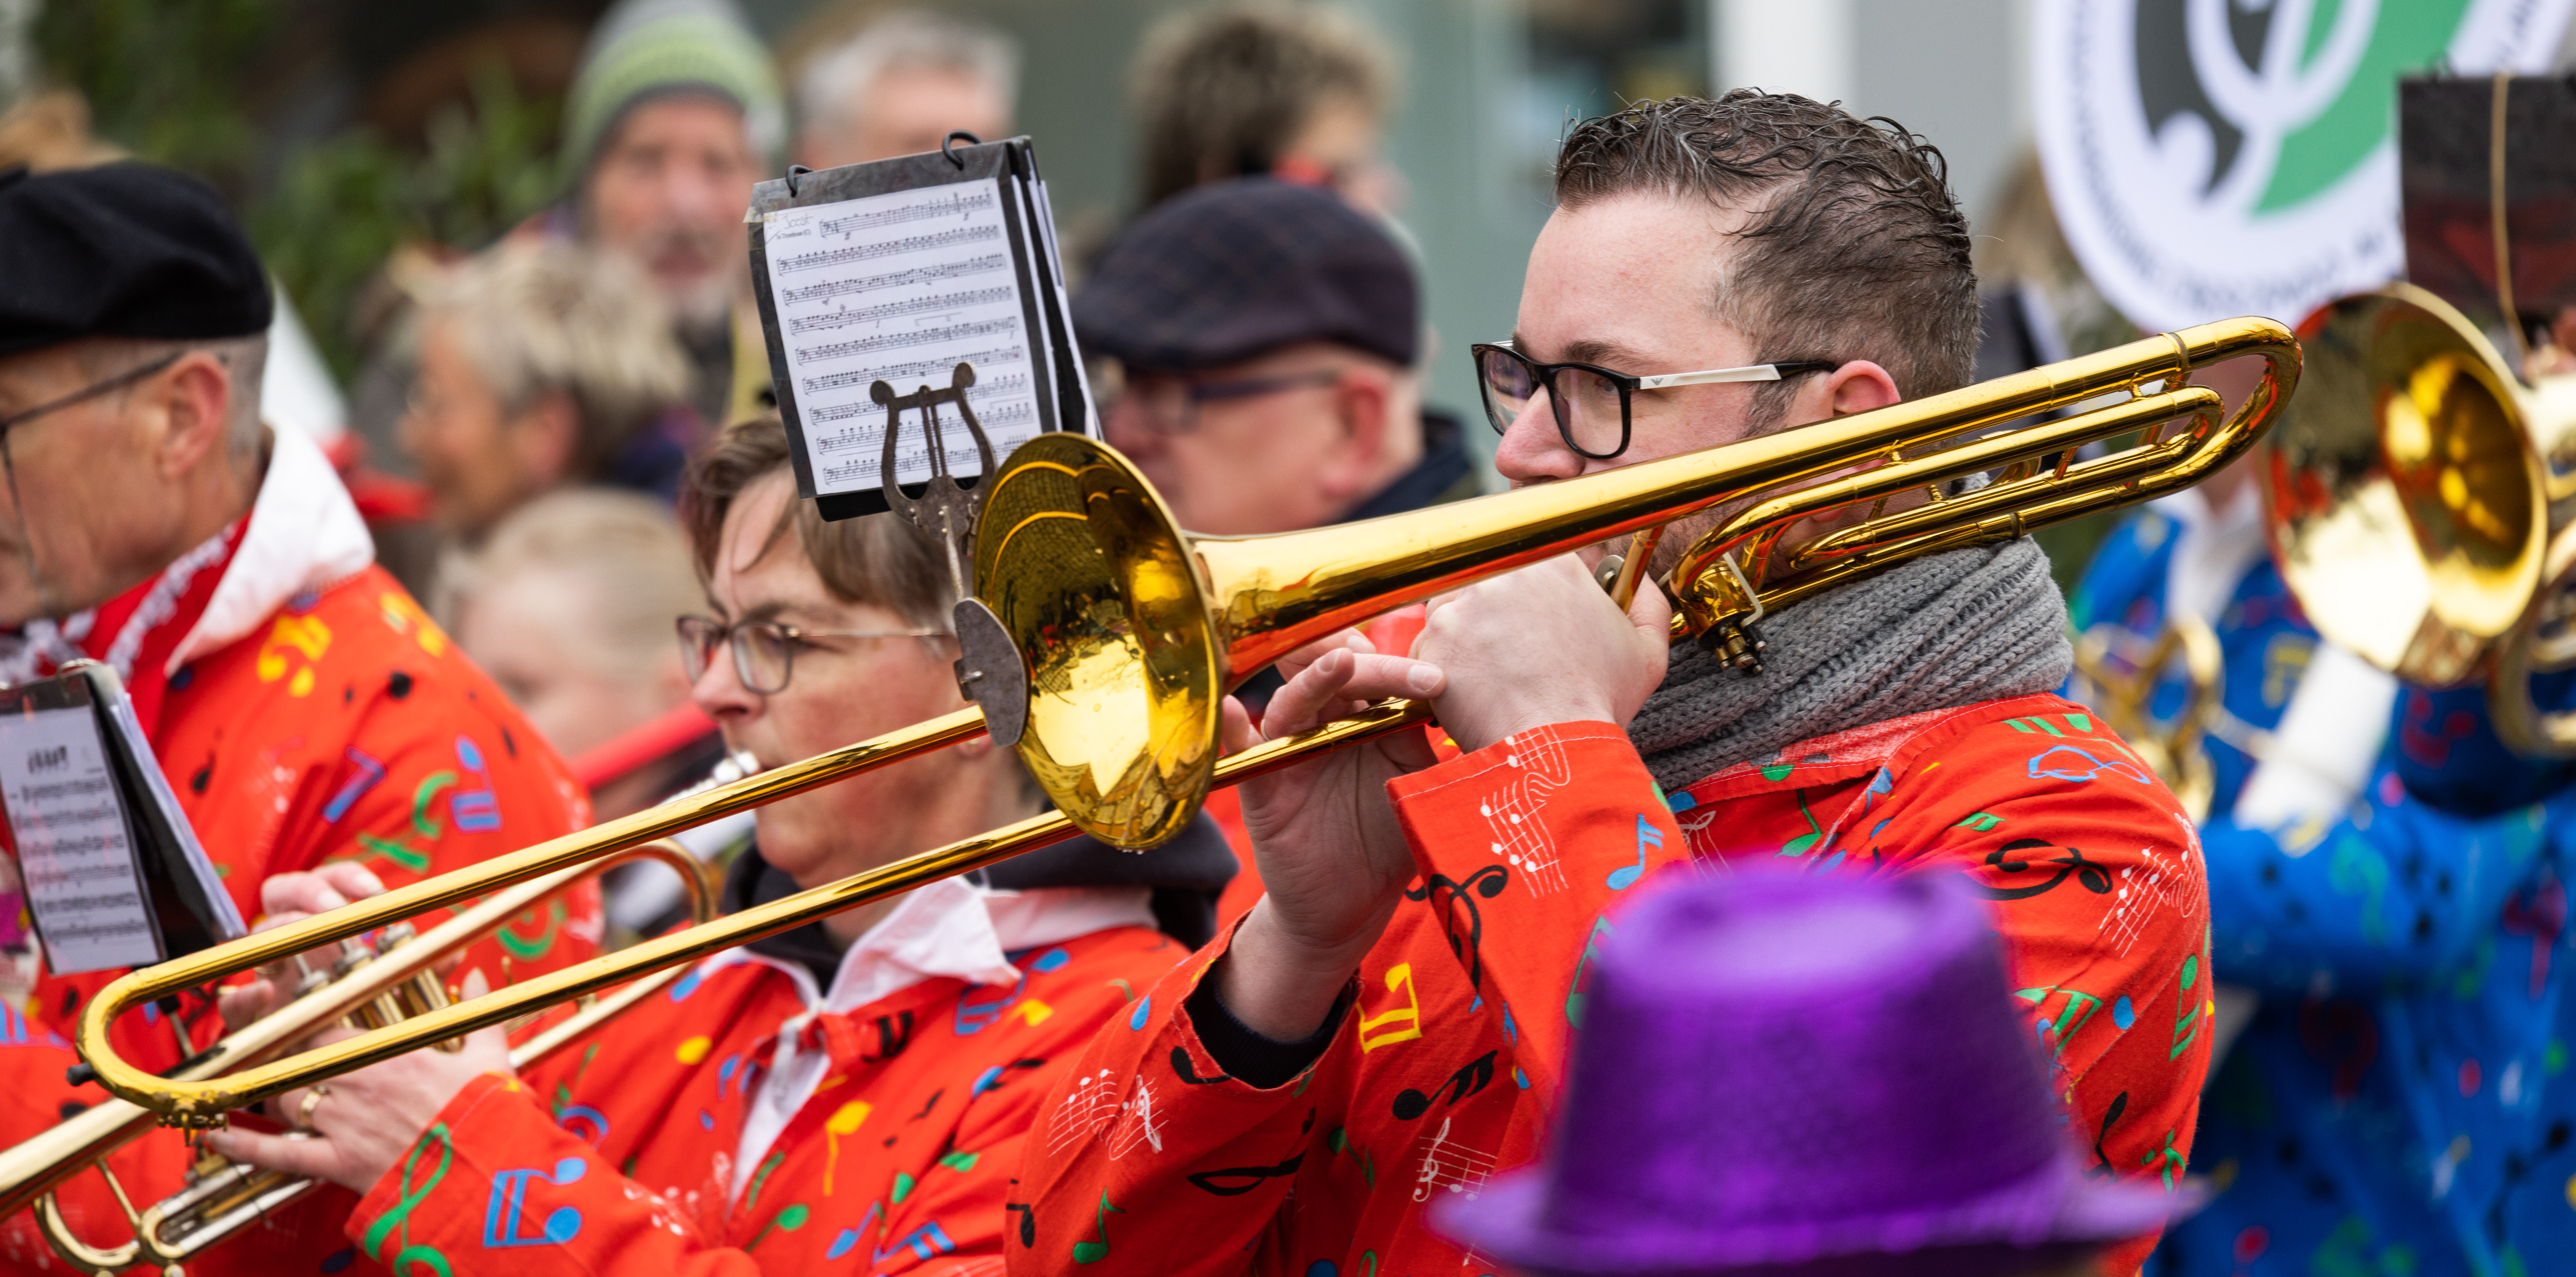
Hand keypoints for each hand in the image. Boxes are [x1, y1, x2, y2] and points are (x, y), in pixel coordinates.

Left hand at [206, 864, 514, 1192]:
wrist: (484, 1174)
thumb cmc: (488, 1115)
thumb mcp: (489, 1056)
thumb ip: (476, 1013)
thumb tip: (475, 977)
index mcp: (391, 1052)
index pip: (328, 1025)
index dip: (309, 1018)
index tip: (301, 1009)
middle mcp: (357, 1082)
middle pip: (299, 1059)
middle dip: (291, 1056)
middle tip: (286, 1051)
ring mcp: (342, 1123)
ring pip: (287, 1097)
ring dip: (281, 1091)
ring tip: (276, 1087)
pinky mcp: (336, 1163)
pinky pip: (278, 1152)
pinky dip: (242, 1144)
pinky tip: (215, 1134)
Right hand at [1215, 633, 1444, 1039]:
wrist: (1354, 905)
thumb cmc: (1388, 837)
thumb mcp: (1414, 781)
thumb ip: (1420, 735)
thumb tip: (1455, 688)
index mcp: (1360, 714)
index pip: (1372, 671)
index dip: (1399, 667)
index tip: (1437, 679)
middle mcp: (1321, 722)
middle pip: (1332, 673)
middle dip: (1362, 661)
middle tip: (1397, 668)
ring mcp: (1287, 750)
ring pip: (1293, 701)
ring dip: (1313, 678)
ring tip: (1339, 662)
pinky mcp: (1262, 787)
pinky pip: (1243, 752)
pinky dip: (1234, 728)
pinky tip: (1235, 708)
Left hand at [1415, 553, 1671, 754]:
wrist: (1554, 749)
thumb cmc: (1599, 705)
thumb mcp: (1647, 653)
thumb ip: (1648, 605)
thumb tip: (1640, 579)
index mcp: (1556, 565)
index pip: (1529, 565)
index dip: (1527, 599)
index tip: (1528, 627)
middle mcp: (1507, 573)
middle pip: (1487, 584)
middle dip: (1493, 617)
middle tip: (1508, 657)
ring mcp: (1466, 603)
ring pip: (1452, 611)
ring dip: (1464, 640)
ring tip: (1490, 678)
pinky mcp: (1437, 638)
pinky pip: (1428, 648)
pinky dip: (1441, 670)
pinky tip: (1469, 694)